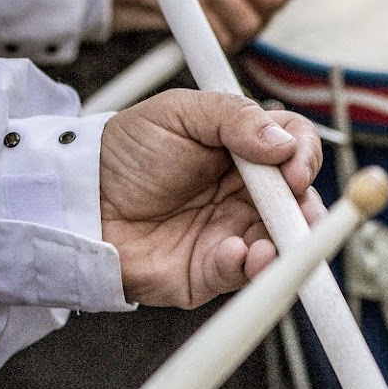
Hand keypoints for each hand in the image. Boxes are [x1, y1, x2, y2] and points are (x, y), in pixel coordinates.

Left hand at [99, 89, 323, 307]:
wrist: (80, 200)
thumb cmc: (123, 154)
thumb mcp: (177, 113)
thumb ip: (233, 117)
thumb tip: (283, 142)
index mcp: (243, 153)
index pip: (296, 152)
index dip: (304, 158)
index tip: (292, 168)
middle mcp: (245, 196)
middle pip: (299, 206)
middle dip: (307, 213)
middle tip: (295, 210)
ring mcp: (232, 235)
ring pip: (280, 247)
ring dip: (285, 247)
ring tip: (269, 244)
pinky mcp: (211, 272)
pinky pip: (243, 276)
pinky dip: (247, 267)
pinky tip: (234, 253)